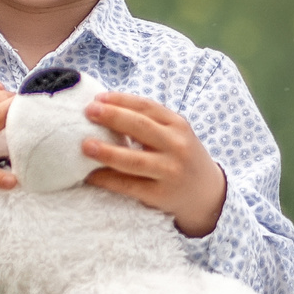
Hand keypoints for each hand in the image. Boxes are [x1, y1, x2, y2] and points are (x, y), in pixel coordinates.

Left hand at [79, 92, 227, 236]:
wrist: (207, 194)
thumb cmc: (181, 158)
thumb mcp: (175, 135)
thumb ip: (149, 123)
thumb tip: (104, 109)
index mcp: (178, 125)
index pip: (146, 107)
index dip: (120, 100)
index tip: (97, 98)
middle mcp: (176, 146)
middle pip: (140, 127)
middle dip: (112, 117)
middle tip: (88, 112)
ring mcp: (170, 171)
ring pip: (134, 159)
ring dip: (107, 151)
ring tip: (85, 146)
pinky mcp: (161, 195)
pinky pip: (129, 186)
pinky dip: (108, 180)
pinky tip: (91, 175)